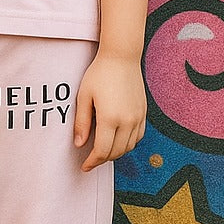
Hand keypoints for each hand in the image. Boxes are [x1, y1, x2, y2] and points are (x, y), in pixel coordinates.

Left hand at [73, 50, 146, 172]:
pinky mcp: (143, 113)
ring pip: (129, 147)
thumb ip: (82, 123)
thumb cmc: (100, 74)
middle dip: (103, 159)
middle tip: (91, 160)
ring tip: (103, 151)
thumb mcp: (84, 97)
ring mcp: (138, 117)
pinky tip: (118, 140)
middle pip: (116, 152)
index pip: (102, 151)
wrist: (122, 57)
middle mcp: (127, 121)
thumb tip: (79, 144)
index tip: (85, 166)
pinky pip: (138, 136)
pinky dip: (128, 143)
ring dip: (116, 153)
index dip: (92, 162)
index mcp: (110, 118)